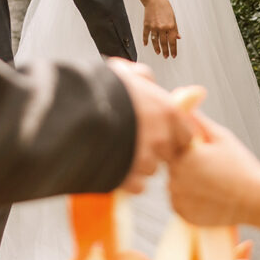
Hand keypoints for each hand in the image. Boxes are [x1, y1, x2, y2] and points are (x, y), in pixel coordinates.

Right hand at [105, 59, 197, 191]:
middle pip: (167, 154)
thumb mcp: (123, 74)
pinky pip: (136, 186)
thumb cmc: (98, 91)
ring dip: (138, 165)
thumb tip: (149, 81)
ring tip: (117, 153)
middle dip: (153, 150)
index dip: (172, 135)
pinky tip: (113, 167)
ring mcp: (146, 160)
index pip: (186, 134)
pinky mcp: (129, 178)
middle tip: (133, 141)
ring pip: (150, 170)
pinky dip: (126, 180)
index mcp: (168, 113)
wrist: (74, 114)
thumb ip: (142, 77)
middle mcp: (162, 138)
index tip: (157, 132)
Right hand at [141, 0, 178, 57]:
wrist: (154, 0)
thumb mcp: (173, 18)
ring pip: (155, 41)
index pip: (173, 41)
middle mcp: (162, 28)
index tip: (173, 55)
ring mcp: (154, 27)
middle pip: (164, 43)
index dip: (173, 49)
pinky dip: (146, 40)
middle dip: (166, 51)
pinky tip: (146, 45)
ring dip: (157, 48)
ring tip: (158, 52)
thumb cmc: (164, 7)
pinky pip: (146, 35)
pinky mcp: (146, 25)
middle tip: (166, 56)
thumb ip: (175, 29)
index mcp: (171, 26)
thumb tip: (177, 37)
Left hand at [165, 110, 259, 231]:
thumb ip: (197, 121)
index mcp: (183, 156)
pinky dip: (189, 200)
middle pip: (170, 167)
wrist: (256, 199)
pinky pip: (178, 203)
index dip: (186, 149)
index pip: (168, 147)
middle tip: (211, 170)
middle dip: (185, 166)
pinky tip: (209, 196)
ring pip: (173, 185)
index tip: (204, 155)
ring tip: (212, 184)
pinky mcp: (182, 214)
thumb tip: (181, 97)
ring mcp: (177, 198)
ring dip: (185, 183)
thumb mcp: (220, 137)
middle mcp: (175, 178)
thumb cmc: (241, 165)